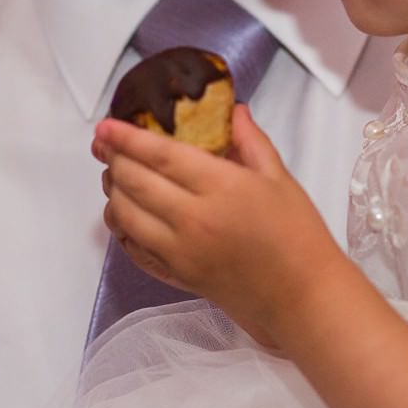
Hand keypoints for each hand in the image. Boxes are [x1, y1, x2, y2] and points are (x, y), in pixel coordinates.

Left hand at [93, 104, 347, 341]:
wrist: (303, 297)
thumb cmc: (297, 234)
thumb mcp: (279, 178)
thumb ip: (250, 141)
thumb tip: (234, 110)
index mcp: (221, 187)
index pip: (160, 155)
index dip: (126, 138)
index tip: (104, 125)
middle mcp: (193, 219)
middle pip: (134, 183)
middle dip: (113, 160)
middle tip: (105, 146)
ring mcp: (179, 252)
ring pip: (124, 216)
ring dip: (112, 192)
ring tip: (114, 176)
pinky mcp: (175, 276)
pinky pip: (133, 249)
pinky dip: (121, 228)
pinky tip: (124, 214)